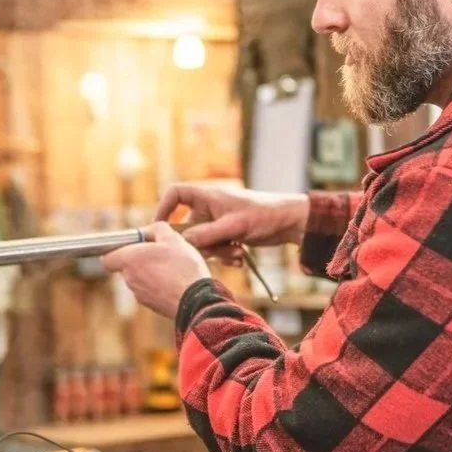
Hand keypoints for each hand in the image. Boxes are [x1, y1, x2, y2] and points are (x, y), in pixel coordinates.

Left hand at [102, 222, 211, 317]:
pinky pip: (150, 290)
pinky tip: (176, 280)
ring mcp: (139, 294)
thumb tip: (149, 230)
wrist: (196, 300)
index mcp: (130, 260)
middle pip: (126, 266)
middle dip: (139, 258)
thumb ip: (157, 228)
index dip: (117, 249)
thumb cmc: (183, 267)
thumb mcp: (173, 238)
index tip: (133, 244)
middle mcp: (130, 278)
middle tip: (160, 251)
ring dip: (150, 271)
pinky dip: (159, 284)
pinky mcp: (151, 305)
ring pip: (139, 278)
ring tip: (172, 266)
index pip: (107, 258)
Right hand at [155, 184, 308, 262]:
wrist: (290, 222)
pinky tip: (239, 258)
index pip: (176, 194)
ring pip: (202, 241)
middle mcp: (210, 208)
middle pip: (187, 226)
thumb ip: (207, 234)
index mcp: (208, 196)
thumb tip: (182, 243)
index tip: (160, 228)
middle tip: (213, 251)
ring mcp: (218, 222)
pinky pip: (215, 248)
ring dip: (215, 252)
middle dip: (199, 243)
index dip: (164, 208)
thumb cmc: (264, 215)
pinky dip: (224, 255)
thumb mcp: (234, 226)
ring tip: (234, 253)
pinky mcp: (227, 235)